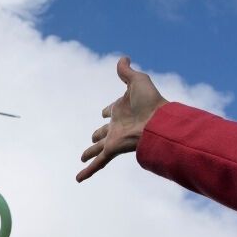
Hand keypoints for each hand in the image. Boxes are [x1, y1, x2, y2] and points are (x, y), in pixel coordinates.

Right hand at [76, 56, 168, 182]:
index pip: (112, 110)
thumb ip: (127, 71)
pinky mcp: (113, 149)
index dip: (108, 109)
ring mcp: (115, 138)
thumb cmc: (151, 101)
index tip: (105, 111)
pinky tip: (78, 179)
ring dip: (90, 153)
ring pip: (98, 148)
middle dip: (98, 135)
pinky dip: (88, 171)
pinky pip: (98, 162)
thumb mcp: (137, 81)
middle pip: (104, 131)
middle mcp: (118, 125)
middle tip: (93, 138)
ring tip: (82, 157)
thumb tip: (123, 57)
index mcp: (122, 109)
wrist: (158, 121)